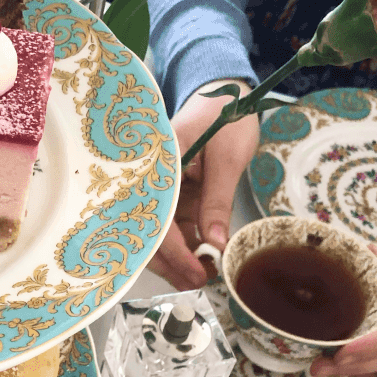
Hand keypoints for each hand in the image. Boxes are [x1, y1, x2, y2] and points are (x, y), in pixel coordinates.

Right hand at [151, 79, 259, 288]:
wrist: (227, 91)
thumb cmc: (227, 114)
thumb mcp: (227, 159)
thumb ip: (217, 201)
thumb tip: (215, 244)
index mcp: (157, 160)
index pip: (156, 213)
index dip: (173, 249)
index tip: (193, 273)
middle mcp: (151, 174)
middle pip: (149, 226)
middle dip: (170, 261)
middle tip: (195, 284)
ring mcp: (161, 183)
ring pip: (160, 228)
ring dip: (179, 255)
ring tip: (201, 276)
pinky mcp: (173, 189)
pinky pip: (173, 221)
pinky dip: (187, 241)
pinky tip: (202, 257)